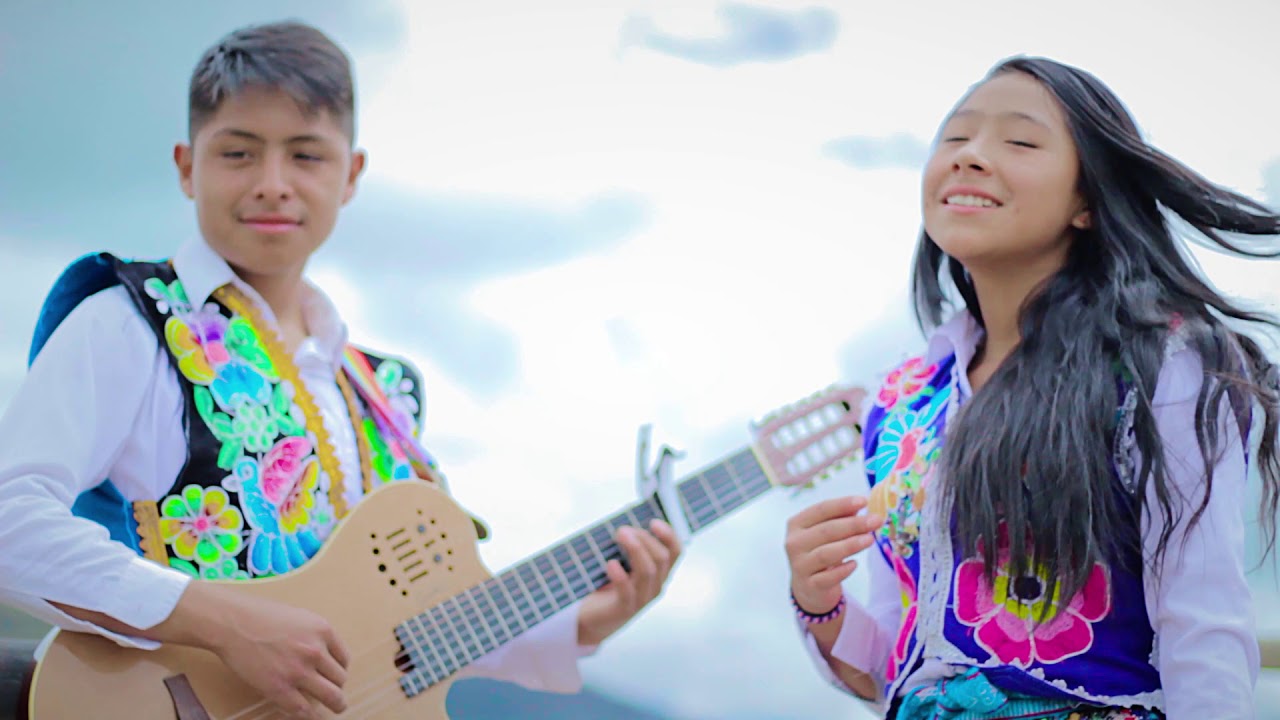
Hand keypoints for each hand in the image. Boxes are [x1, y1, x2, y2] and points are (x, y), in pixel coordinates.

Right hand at [160, 583, 349, 718]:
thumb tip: (322, 655)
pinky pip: (304, 710)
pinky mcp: (279, 688)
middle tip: (337, 696)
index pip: (344, 658)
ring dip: (336, 704)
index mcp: (323, 630)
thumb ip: (313, 636)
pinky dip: (311, 716)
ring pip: (331, 696)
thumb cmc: (260, 616)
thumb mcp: (299, 618)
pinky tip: (312, 716)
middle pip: (340, 679)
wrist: (232, 623)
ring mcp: (299, 671)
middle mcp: (316, 651)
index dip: (341, 670)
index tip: (336, 676)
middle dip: (338, 688)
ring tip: (336, 709)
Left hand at [577, 519, 680, 645]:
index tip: (653, 521)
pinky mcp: (625, 609)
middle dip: (644, 538)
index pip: (676, 552)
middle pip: (661, 557)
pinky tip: (610, 564)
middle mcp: (657, 585)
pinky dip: (620, 575)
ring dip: (635, 549)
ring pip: (648, 571)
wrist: (593, 619)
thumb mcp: (623, 563)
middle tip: (622, 529)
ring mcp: (643, 599)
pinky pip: (628, 591)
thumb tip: (626, 524)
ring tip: (618, 536)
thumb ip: (629, 546)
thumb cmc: (608, 585)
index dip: (669, 535)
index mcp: (660, 573)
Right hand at [785, 496, 882, 615]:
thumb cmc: (821, 551)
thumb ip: (840, 518)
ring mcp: (800, 565)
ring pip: (826, 553)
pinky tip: (855, 564)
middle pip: (826, 530)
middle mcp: (794, 543)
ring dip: (850, 545)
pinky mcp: (810, 585)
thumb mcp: (827, 533)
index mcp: (797, 524)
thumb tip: (860, 505)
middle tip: (876, 520)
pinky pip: (828, 577)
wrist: (809, 588)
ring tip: (870, 539)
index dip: (842, 504)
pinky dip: (843, 570)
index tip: (864, 501)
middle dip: (853, 524)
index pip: (820, 509)